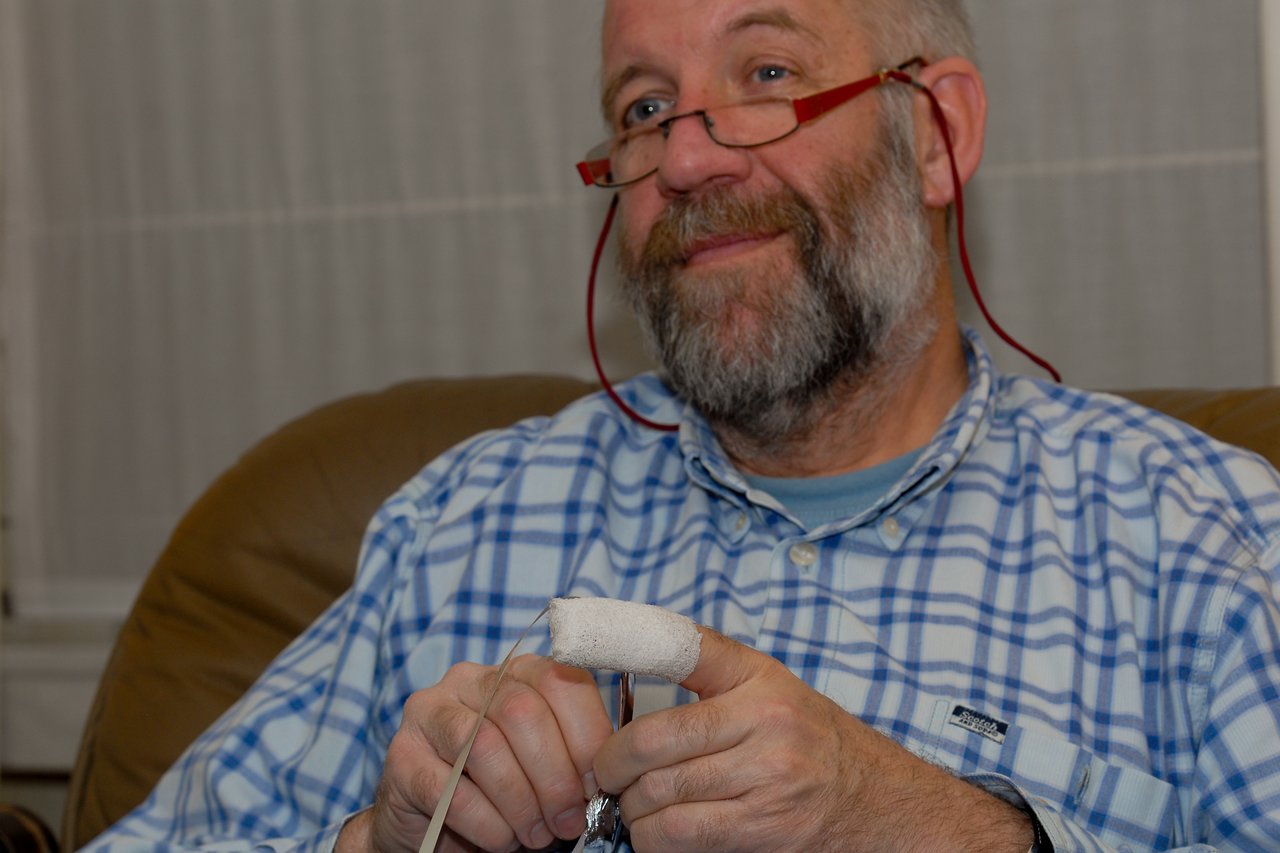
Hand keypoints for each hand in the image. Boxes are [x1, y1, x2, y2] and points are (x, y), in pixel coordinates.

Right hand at [339, 654, 613, 851]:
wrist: (430, 815)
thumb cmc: (501, 786)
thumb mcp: (543, 761)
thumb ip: (571, 754)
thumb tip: (602, 778)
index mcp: (514, 671)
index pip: (560, 681)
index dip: (586, 736)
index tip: (597, 785)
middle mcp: (469, 680)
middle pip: (522, 712)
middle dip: (554, 777)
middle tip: (568, 821)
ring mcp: (429, 712)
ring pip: (484, 747)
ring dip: (520, 802)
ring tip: (536, 835)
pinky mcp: (402, 755)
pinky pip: (449, 790)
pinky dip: (486, 823)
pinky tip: (501, 838)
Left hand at [592, 629, 1033, 852]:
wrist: (875, 800)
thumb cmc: (807, 737)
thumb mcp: (765, 682)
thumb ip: (704, 662)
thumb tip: (624, 639)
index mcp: (756, 677)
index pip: (676, 648)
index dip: (615, 641)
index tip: (565, 645)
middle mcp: (763, 720)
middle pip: (650, 743)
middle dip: (611, 767)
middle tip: (603, 775)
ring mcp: (766, 777)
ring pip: (657, 793)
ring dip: (631, 808)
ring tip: (631, 806)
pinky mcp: (764, 827)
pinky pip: (679, 834)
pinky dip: (653, 838)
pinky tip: (657, 832)